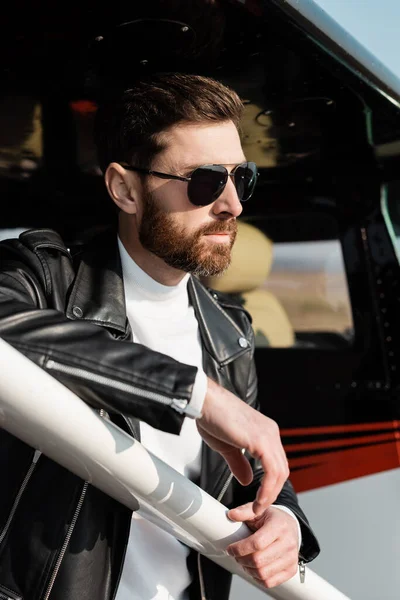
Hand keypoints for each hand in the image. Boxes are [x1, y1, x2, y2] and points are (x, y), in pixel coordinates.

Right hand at [197, 378, 288, 516]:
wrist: (204, 401)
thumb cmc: (212, 416)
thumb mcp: (227, 446)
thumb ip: (239, 463)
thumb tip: (247, 479)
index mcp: (265, 432)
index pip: (275, 464)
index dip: (269, 485)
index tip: (257, 500)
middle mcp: (270, 432)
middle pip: (281, 470)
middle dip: (270, 493)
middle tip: (256, 509)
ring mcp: (268, 435)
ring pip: (280, 473)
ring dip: (269, 495)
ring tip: (256, 508)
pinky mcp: (261, 440)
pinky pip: (272, 470)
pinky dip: (267, 488)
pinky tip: (258, 499)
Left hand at [226, 505, 299, 588]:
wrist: (291, 526)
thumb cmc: (273, 519)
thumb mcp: (259, 511)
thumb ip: (244, 511)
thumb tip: (232, 514)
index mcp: (279, 526)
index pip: (257, 543)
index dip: (240, 548)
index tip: (230, 549)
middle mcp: (288, 543)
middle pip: (259, 560)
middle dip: (241, 560)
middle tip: (236, 555)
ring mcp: (291, 558)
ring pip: (263, 574)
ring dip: (248, 570)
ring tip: (244, 561)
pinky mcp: (291, 570)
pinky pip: (270, 582)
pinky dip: (257, 578)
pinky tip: (254, 569)